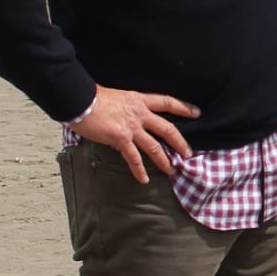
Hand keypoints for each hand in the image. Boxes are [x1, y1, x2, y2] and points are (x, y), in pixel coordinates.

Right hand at [70, 86, 200, 183]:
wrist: (79, 100)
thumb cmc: (92, 95)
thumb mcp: (117, 96)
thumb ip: (126, 106)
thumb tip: (126, 114)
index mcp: (139, 100)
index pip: (166, 102)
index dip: (183, 107)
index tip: (197, 112)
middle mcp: (139, 114)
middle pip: (167, 129)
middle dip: (180, 142)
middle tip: (188, 153)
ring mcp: (131, 128)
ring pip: (154, 147)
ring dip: (164, 160)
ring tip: (172, 170)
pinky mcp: (120, 139)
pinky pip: (133, 158)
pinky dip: (139, 170)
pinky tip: (143, 179)